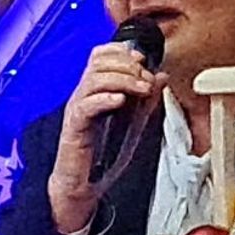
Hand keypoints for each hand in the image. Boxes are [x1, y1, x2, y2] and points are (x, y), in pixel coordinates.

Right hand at [48, 41, 166, 233]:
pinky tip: (120, 102)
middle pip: (98, 61)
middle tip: (146, 80)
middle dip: (127, 65)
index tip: (143, 60)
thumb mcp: (133, 122)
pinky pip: (85, 105)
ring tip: (140, 90)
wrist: (85, 184)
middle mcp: (83, 94)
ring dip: (122, 80)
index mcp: (95, 90)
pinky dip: (104, 99)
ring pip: (94, 79)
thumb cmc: (103, 154)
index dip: (122, 51)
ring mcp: (77, 109)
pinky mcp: (74, 126)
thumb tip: (161, 75)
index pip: (101, 54)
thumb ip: (146, 99)